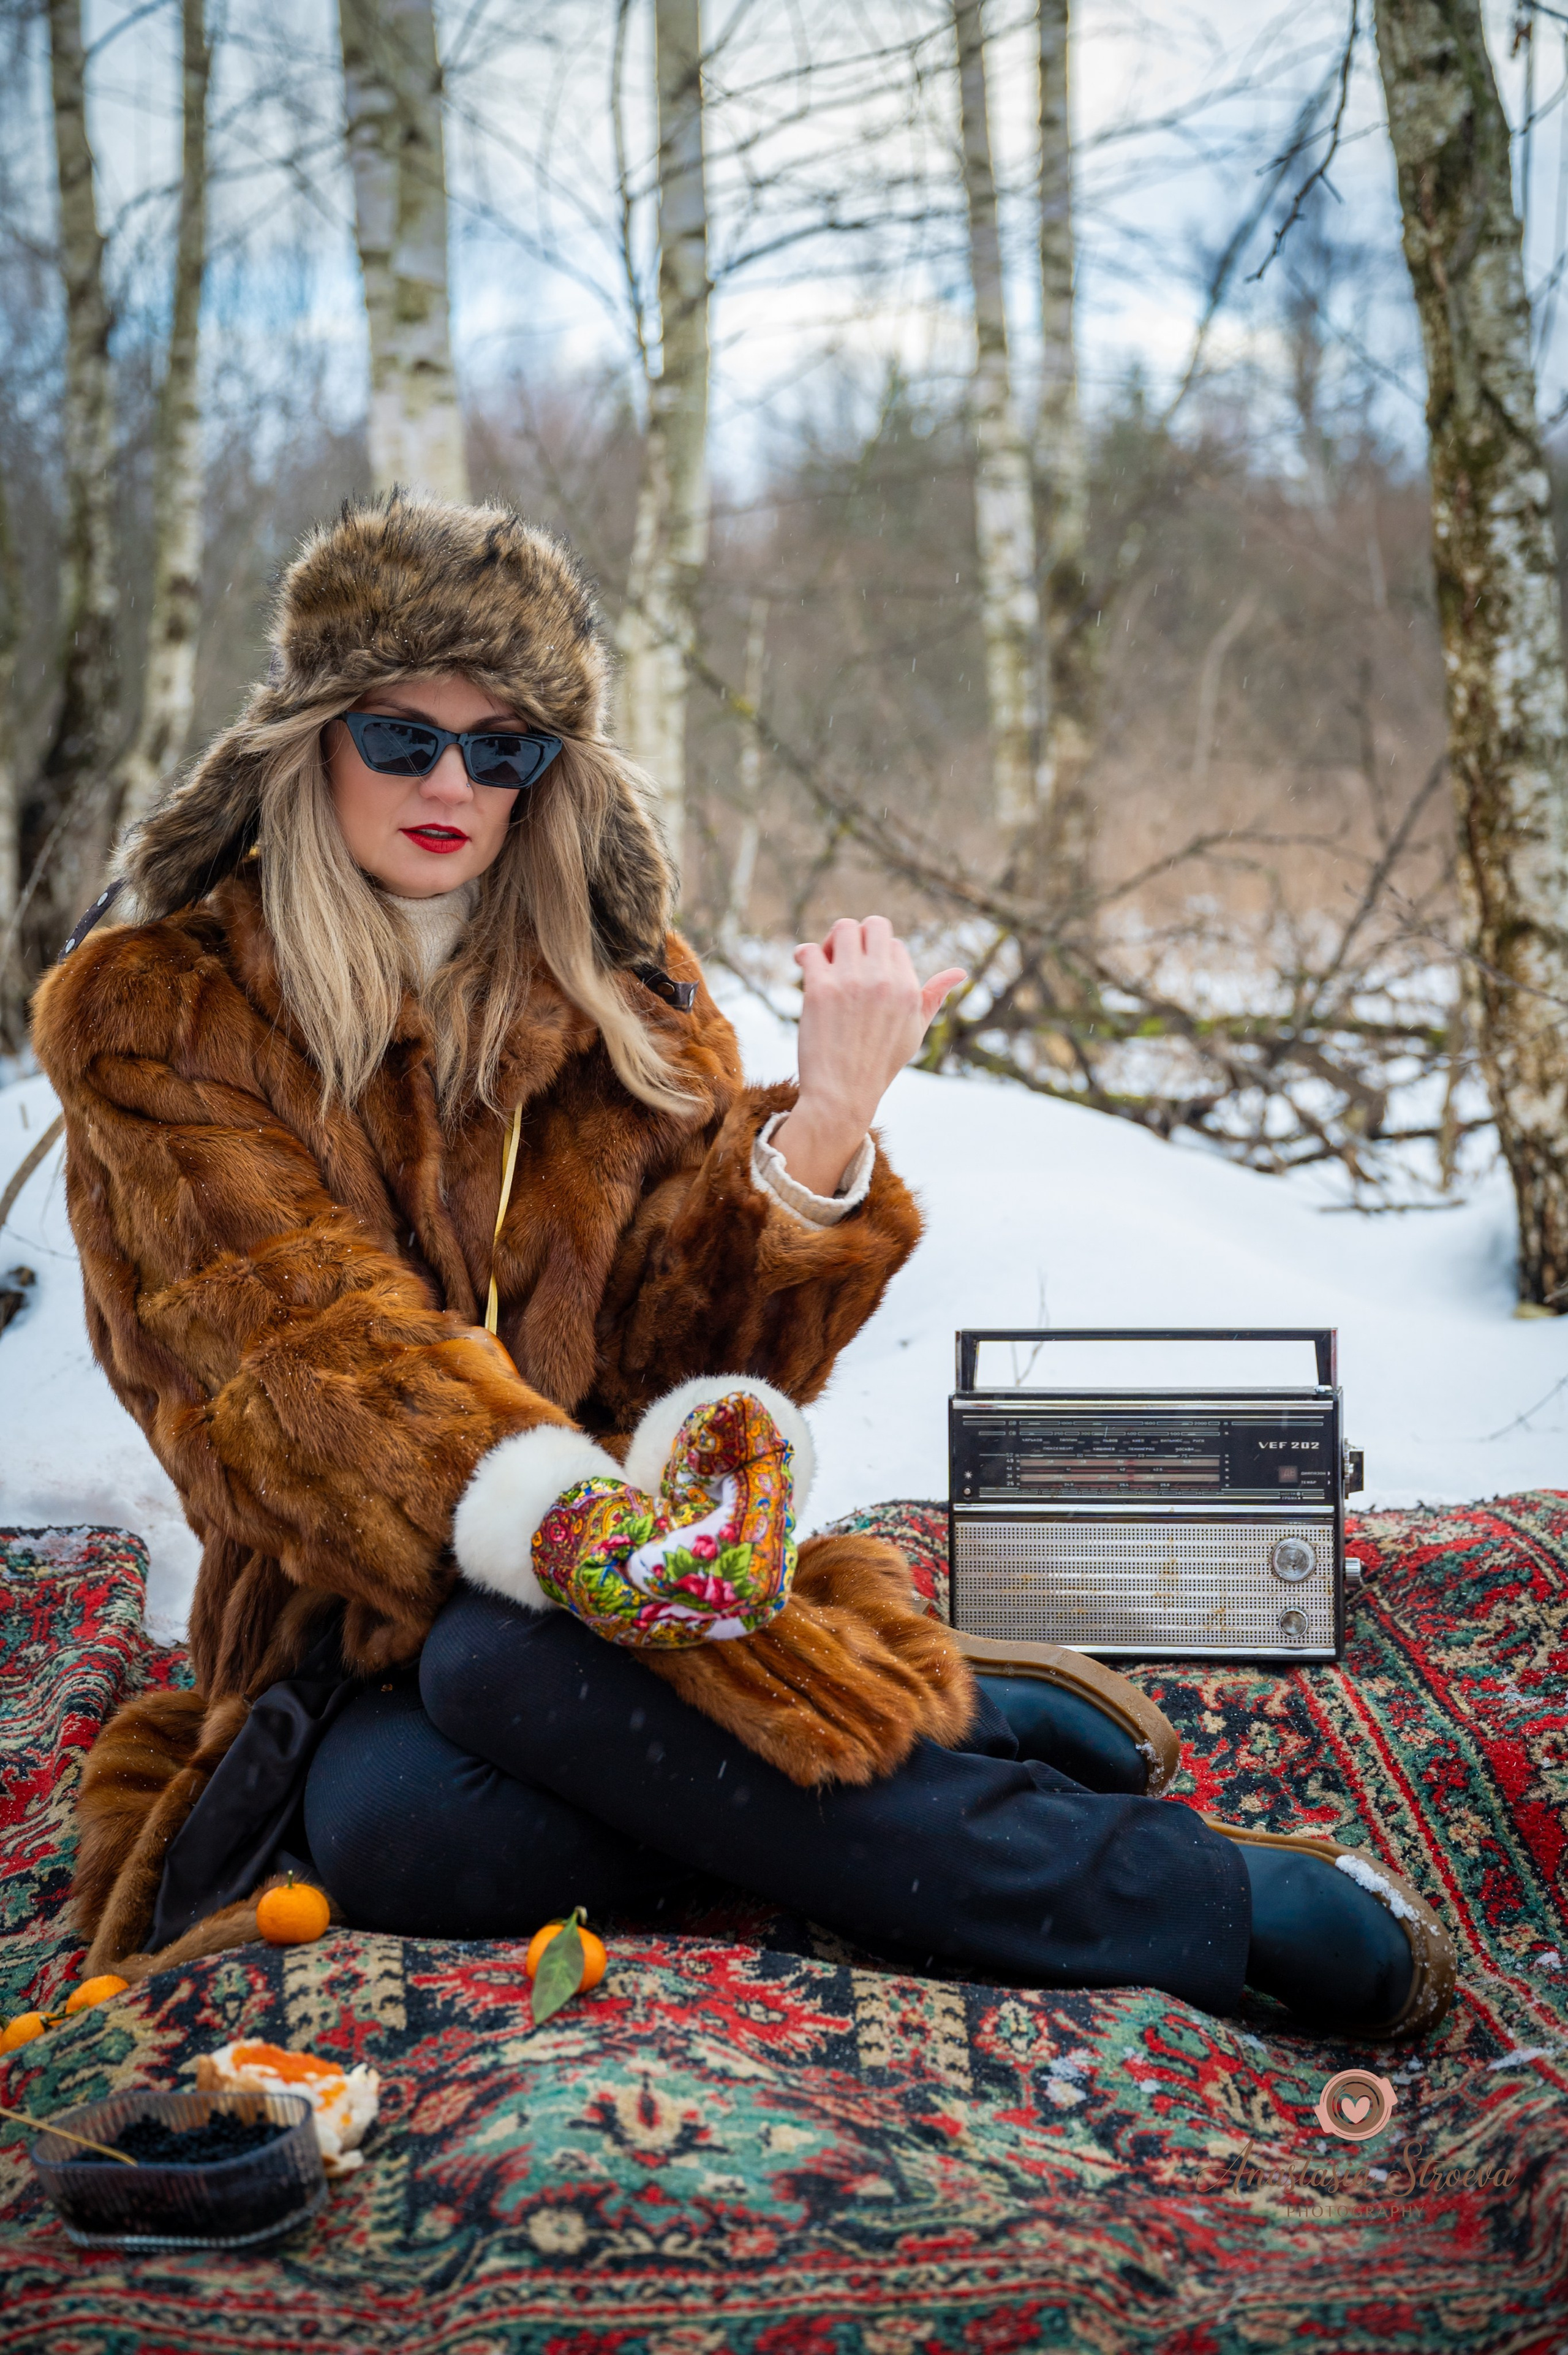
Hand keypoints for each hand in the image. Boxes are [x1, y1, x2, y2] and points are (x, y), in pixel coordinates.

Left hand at [770, 917, 965, 1196]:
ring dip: (831, 942)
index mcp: (909, 989)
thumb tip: (960, 972)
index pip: (894, 945)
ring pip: (843, 928)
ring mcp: (852, 982)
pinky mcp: (821, 989)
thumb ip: (933, 997)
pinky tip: (803, 966)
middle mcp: (884, 981)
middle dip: (857, 937)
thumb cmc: (879, 1064)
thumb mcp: (914, 1031)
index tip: (863, 979)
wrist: (843, 1095)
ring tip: (824, 963)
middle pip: (873, 925)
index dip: (876, 958)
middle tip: (842, 960)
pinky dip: (804, 954)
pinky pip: (809, 951)